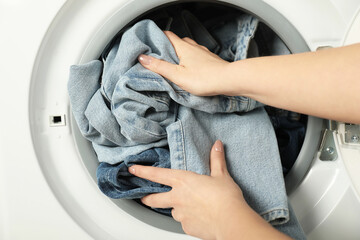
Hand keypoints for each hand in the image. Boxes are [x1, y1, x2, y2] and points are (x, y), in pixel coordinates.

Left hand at [128, 140, 245, 239]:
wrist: (230, 221)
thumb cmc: (225, 198)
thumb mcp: (221, 175)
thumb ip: (216, 159)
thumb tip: (217, 145)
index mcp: (183, 181)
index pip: (157, 174)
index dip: (143, 171)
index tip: (133, 169)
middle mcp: (177, 198)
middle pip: (155, 199)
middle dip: (148, 198)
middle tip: (145, 198)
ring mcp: (180, 214)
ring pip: (173, 211)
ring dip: (177, 208)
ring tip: (192, 206)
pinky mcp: (186, 227)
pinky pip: (184, 222)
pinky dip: (189, 219)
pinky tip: (200, 217)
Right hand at [138, 31, 230, 95]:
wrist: (229, 80)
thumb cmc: (205, 78)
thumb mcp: (177, 75)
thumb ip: (160, 66)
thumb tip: (143, 58)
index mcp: (183, 47)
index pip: (167, 35)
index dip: (157, 37)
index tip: (149, 43)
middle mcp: (194, 46)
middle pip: (177, 42)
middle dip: (167, 47)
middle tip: (158, 56)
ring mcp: (203, 52)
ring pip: (187, 48)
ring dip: (179, 53)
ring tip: (173, 64)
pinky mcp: (210, 60)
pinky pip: (196, 56)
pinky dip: (189, 59)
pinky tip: (189, 69)